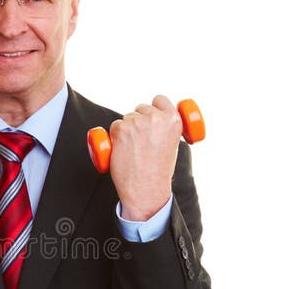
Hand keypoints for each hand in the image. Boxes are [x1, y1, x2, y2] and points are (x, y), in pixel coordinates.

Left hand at [109, 95, 181, 221]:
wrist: (146, 189)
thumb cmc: (158, 171)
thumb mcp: (172, 144)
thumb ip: (165, 128)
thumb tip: (155, 118)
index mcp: (173, 120)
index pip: (160, 99)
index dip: (154, 107)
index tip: (151, 116)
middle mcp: (156, 118)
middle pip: (141, 108)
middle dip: (139, 120)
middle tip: (141, 142)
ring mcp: (137, 123)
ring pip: (126, 118)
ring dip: (126, 130)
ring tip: (134, 150)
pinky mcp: (120, 130)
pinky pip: (114, 126)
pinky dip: (115, 137)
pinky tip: (122, 151)